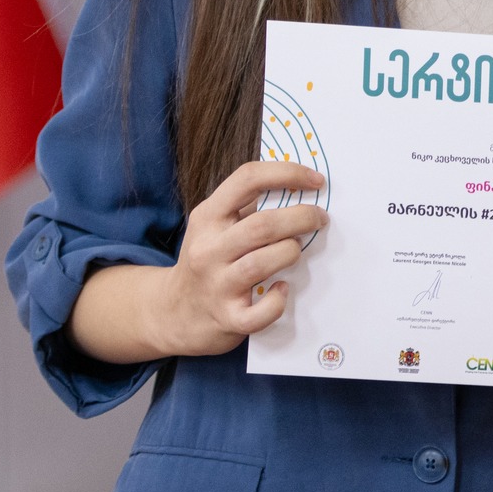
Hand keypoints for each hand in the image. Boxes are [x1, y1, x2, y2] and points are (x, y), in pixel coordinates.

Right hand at [154, 160, 328, 357]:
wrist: (173, 313)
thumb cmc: (209, 260)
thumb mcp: (214, 225)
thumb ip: (247, 206)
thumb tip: (300, 185)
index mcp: (207, 217)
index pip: (247, 179)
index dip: (287, 173)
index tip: (317, 180)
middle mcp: (208, 249)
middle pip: (263, 225)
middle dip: (302, 217)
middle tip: (319, 219)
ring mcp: (216, 285)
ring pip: (262, 262)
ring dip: (291, 252)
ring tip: (296, 250)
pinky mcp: (227, 318)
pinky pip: (260, 313)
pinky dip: (277, 301)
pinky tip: (282, 290)